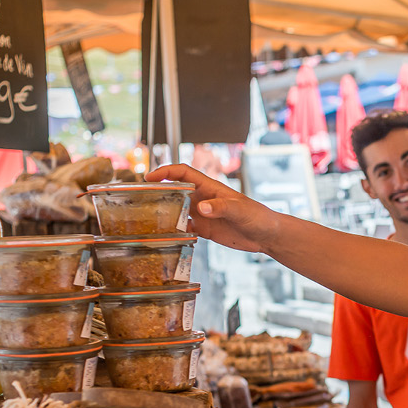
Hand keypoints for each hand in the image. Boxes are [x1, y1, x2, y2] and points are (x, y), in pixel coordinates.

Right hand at [147, 164, 279, 253]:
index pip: (183, 174)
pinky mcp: (205, 229)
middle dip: (158, 191)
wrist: (267, 235)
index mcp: (210, 188)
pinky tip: (167, 235)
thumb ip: (221, 207)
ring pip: (176, 210)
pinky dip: (175, 230)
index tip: (150, 176)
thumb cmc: (258, 216)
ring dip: (164, 213)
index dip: (166, 172)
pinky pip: (184, 228)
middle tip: (141, 198)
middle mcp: (203, 199)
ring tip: (148, 218)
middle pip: (175, 190)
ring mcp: (203, 214)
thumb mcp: (240, 210)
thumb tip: (201, 208)